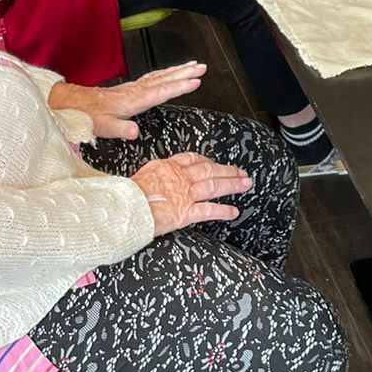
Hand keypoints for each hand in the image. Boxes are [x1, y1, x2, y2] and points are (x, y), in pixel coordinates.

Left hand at [47, 61, 205, 138]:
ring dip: (179, 70)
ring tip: (194, 65)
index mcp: (133, 100)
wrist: (76, 104)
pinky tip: (172, 72)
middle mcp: (136, 91)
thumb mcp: (102, 127)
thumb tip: (134, 132)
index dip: (179, 86)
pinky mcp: (132, 88)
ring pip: (160, 75)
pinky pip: (154, 77)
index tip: (195, 81)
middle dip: (185, 72)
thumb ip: (120, 129)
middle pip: (165, 79)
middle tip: (202, 67)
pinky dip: (167, 72)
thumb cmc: (89, 116)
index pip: (161, 91)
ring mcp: (134, 88)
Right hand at [133, 151, 252, 233]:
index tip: (214, 163)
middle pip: (209, 170)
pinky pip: (208, 210)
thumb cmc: (127, 195)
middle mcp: (180, 178)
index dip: (207, 161)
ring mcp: (185, 195)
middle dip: (227, 171)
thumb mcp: (141, 176)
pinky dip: (223, 211)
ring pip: (214, 186)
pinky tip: (233, 211)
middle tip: (241, 172)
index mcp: (167, 167)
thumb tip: (158, 178)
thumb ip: (155, 176)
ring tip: (245, 184)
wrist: (126, 208)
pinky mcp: (186, 213)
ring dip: (232, 184)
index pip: (192, 159)